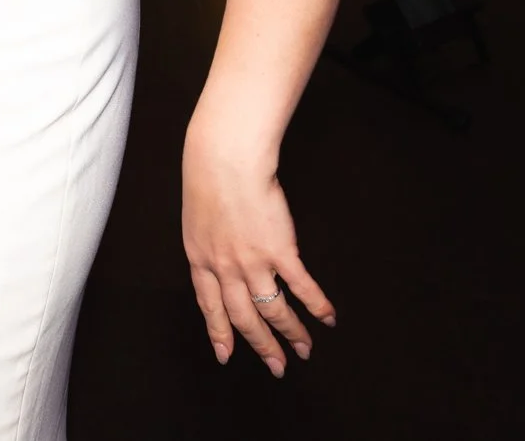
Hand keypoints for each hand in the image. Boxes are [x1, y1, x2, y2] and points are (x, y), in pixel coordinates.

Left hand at [182, 122, 334, 376]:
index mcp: (200, 258)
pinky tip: (327, 317)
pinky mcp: (279, 250)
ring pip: (272, 310)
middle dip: (260, 345)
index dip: (219, 332)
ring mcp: (252, 262)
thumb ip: (208, 239)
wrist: (224, 158)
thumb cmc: (208, 175)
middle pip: (243, 318)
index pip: (210, 306)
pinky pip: (300, 286)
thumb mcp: (196, 215)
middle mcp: (225, 268)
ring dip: (291, 333)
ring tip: (305, 349)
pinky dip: (316, 305)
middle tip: (276, 366)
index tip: (225, 355)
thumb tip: (218, 251)